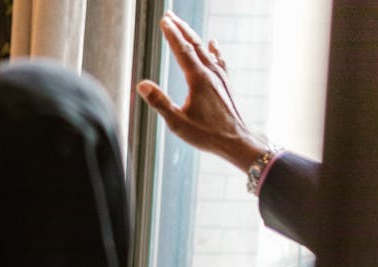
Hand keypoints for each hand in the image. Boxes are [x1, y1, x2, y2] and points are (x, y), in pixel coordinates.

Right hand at [135, 12, 265, 170]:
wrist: (236, 141)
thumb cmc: (206, 134)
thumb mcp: (177, 123)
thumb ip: (159, 103)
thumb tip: (141, 85)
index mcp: (198, 80)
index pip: (182, 51)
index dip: (172, 34)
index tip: (164, 20)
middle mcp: (211, 73)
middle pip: (194, 45)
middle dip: (181, 28)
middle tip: (170, 15)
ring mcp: (220, 77)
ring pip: (205, 50)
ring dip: (192, 36)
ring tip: (183, 26)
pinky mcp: (224, 83)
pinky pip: (217, 60)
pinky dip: (212, 49)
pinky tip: (212, 43)